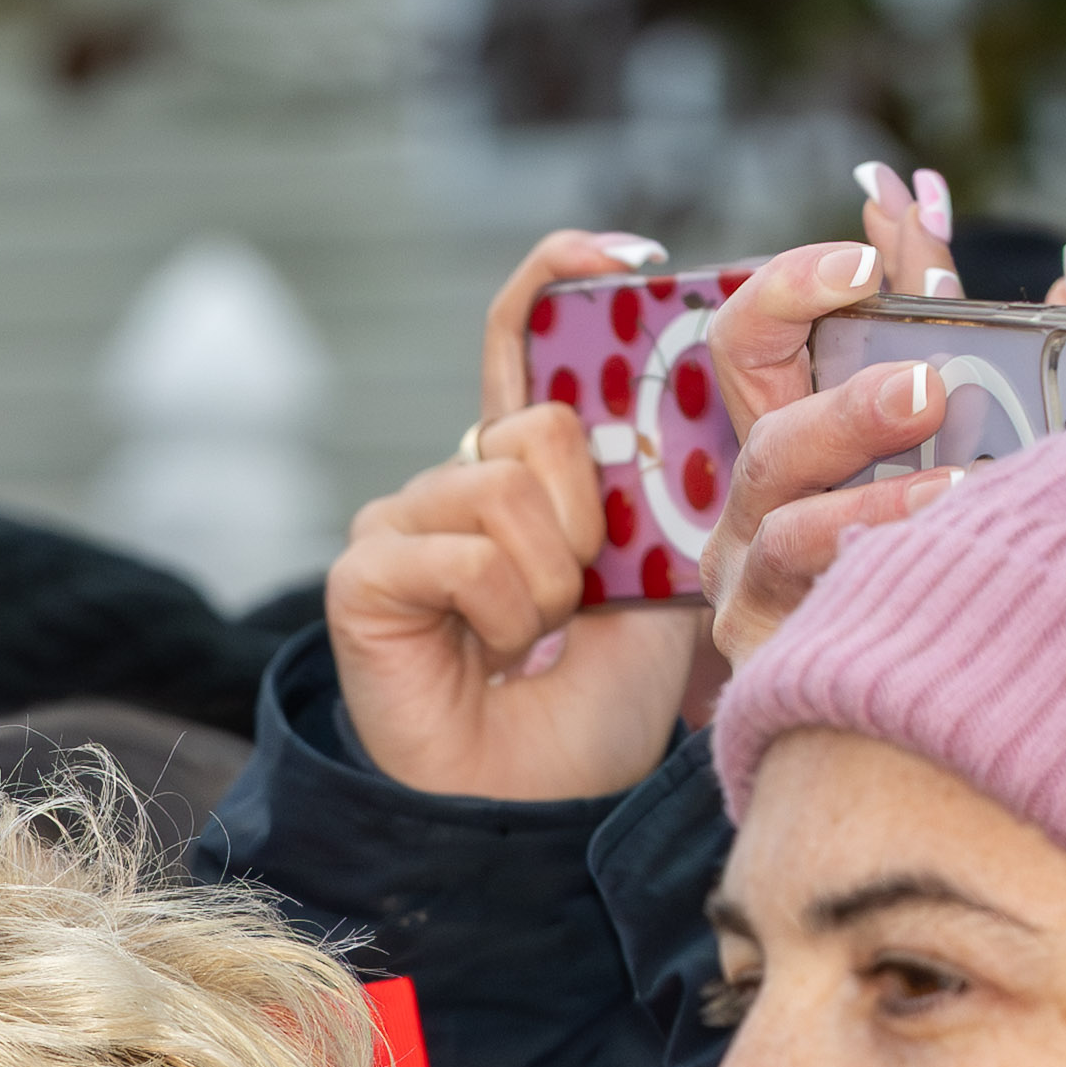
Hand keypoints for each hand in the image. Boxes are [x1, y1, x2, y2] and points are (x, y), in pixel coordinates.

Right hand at [331, 233, 696, 801]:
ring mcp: (399, 519)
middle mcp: (453, 477)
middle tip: (579, 597)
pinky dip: (503, 615)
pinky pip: (464, 553)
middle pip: (536, 421)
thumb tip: (701, 374)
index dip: (561, 275)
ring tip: (535, 640)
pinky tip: (490, 658)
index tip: (635, 260)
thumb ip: (661, 481)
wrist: (542, 806)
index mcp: (521, 464)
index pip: (521, 332)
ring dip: (550, 583)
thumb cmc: (599, 699)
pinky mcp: (364, 570)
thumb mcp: (659, 570)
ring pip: (504, 487)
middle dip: (587, 519)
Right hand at [689, 219, 963, 694]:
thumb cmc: (929, 543)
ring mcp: (754, 584)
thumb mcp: (953, 433)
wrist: (899, 694)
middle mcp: (755, 504)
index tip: (866, 257)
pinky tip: (946, 574)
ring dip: (880, 507)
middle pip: (769, 439)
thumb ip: (988, 356)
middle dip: (849, 409)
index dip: (788, 288)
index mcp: (787, 433)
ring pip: (789, 534)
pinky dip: (884, 585)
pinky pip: (819, 618)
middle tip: (930, 389)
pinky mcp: (775, 658)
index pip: (746, 339)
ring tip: (966, 490)